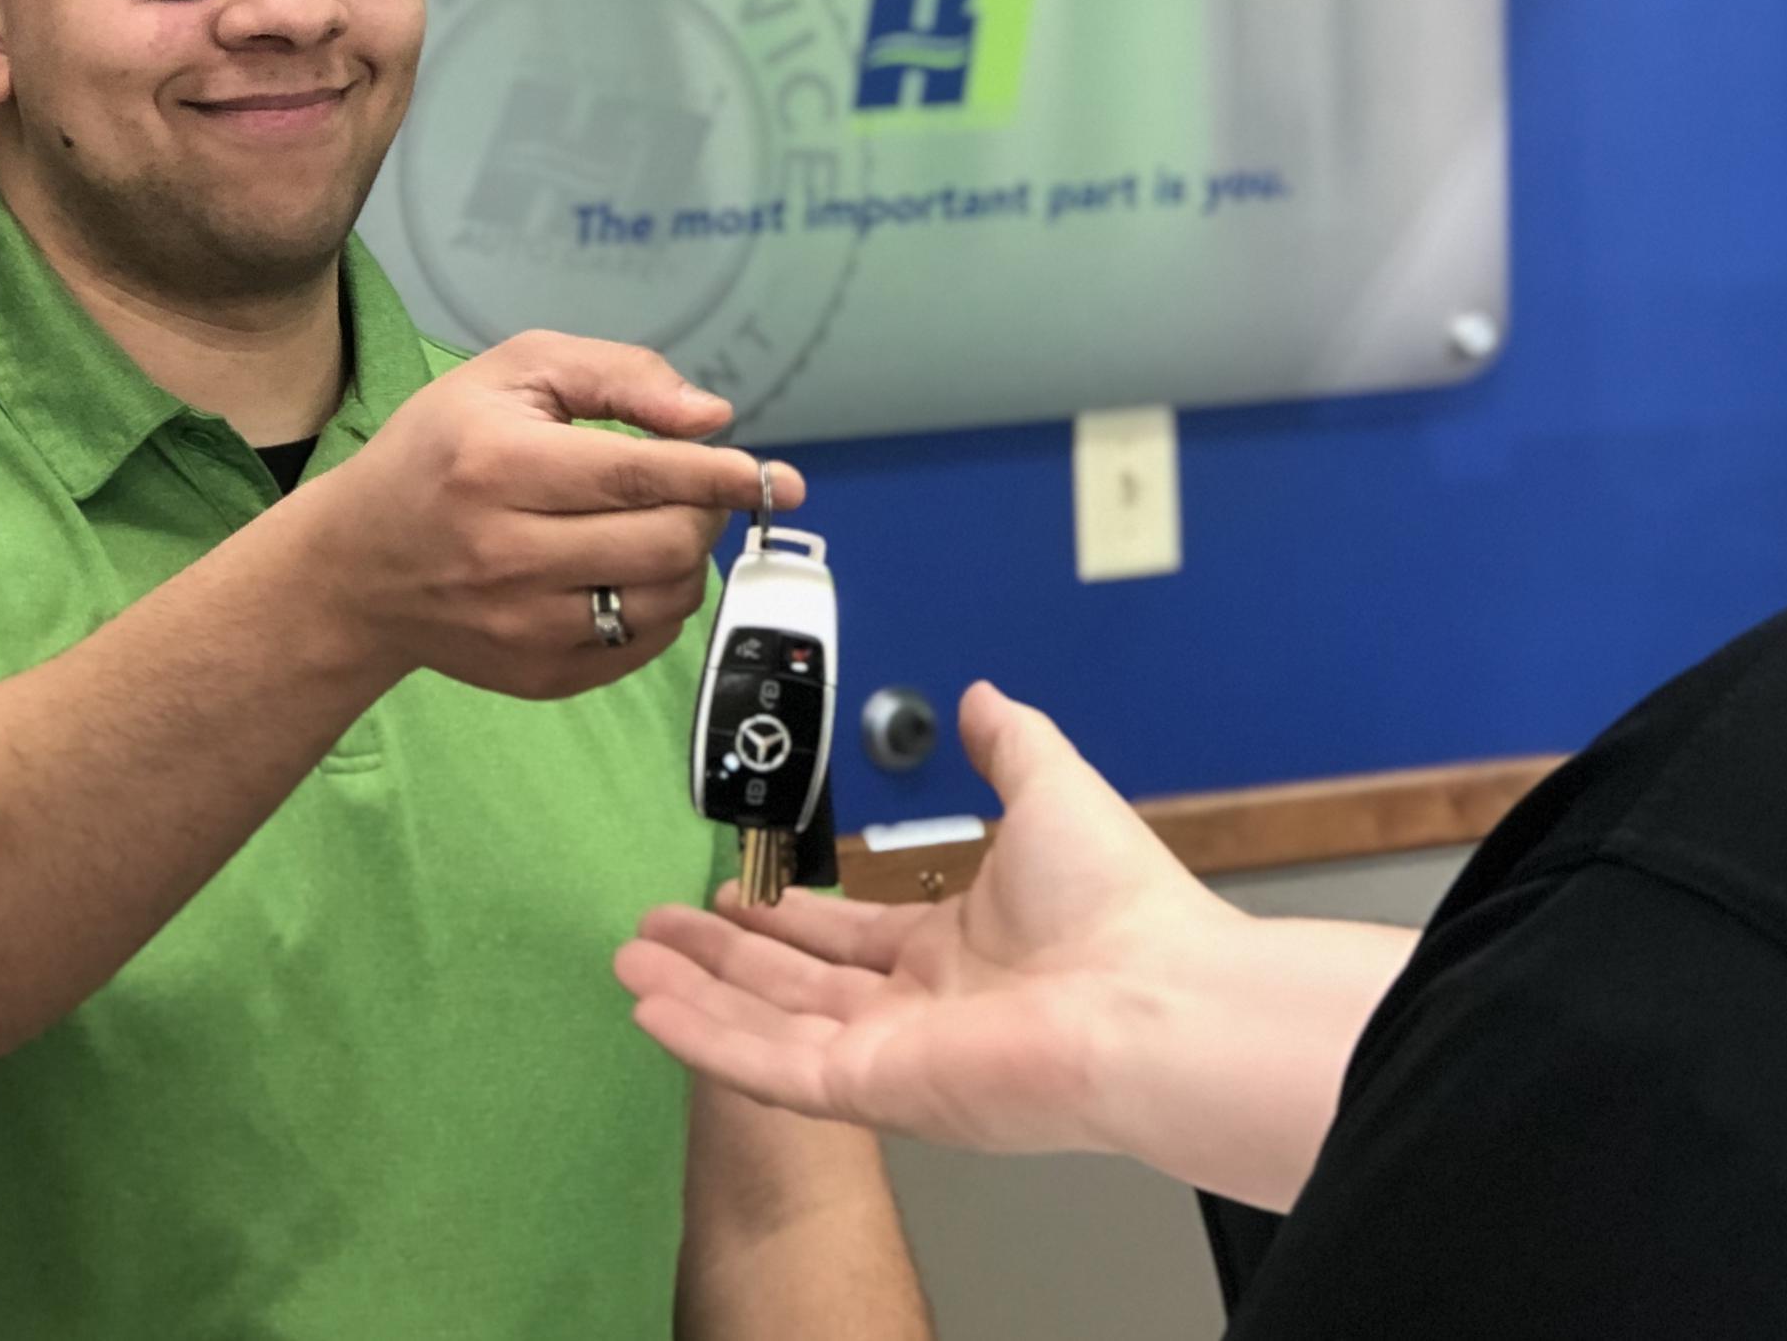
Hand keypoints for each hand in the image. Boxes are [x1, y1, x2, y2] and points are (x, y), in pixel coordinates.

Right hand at [295, 330, 804, 699]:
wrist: (358, 567)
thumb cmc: (440, 452)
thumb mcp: (511, 375)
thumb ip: (616, 377)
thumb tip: (710, 418)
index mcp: (500, 467)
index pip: (638, 475)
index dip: (717, 474)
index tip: (770, 473)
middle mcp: (509, 554)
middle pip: (666, 544)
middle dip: (705, 510)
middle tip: (695, 488)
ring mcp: (524, 627)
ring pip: (666, 600)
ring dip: (687, 558)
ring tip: (655, 525)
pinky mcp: (539, 676)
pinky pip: (644, 643)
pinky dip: (658, 603)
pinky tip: (624, 570)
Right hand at [615, 682, 1239, 1154]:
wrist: (1157, 999)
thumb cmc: (1122, 907)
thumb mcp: (1052, 789)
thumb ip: (1009, 743)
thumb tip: (982, 694)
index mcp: (959, 953)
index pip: (850, 942)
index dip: (787, 920)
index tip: (734, 896)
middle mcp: (920, 1012)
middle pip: (792, 987)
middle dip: (719, 959)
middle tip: (655, 929)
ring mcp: (892, 1058)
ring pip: (766, 1025)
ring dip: (694, 993)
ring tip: (629, 958)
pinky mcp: (873, 1091)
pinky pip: (770, 1067)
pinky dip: (706, 1038)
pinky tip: (649, 1006)